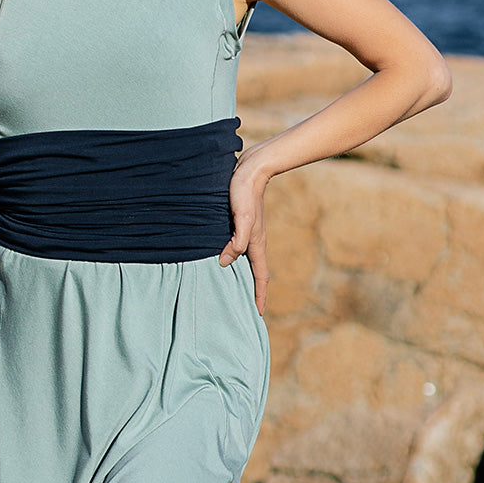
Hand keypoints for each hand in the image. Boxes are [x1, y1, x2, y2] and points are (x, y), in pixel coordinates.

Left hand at [219, 151, 269, 314]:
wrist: (251, 170)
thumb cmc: (245, 192)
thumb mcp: (243, 218)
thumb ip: (236, 241)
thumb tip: (225, 262)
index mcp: (256, 243)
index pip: (260, 275)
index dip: (259, 294)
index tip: (258, 313)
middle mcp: (254, 241)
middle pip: (254, 271)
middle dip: (253, 290)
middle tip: (247, 307)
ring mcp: (248, 233)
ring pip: (245, 261)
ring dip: (241, 276)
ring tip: (233, 289)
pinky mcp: (240, 224)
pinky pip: (237, 248)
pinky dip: (233, 259)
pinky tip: (223, 261)